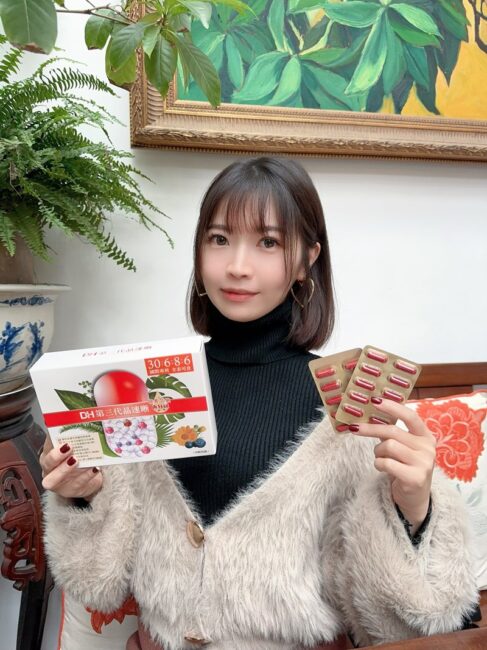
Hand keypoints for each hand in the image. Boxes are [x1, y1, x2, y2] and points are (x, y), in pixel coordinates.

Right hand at [39, 436, 102, 499]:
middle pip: (47, 463)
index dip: (52, 441)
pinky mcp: (71, 491)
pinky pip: (77, 484)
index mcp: (49, 454)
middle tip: (68, 447)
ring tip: (78, 460)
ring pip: (55, 479)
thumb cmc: (78, 459)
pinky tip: (94, 468)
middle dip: (56, 456)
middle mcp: (50, 469)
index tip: (61, 435)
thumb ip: (75, 435)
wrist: (88, 478)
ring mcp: (58, 482)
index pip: (48, 446)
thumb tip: (79, 420)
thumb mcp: (75, 447)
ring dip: (66, 468)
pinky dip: (86, 476)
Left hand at [349, 398, 435, 532]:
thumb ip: (392, 432)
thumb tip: (370, 412)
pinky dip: (379, 464)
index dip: (392, 407)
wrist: (415, 498)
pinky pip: (387, 463)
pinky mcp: (415, 478)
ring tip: (380, 458)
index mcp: (425, 436)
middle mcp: (427, 448)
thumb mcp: (403, 447)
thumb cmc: (405, 466)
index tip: (374, 400)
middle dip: (370, 429)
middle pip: (392, 431)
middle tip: (354, 428)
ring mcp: (424, 463)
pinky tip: (382, 468)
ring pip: (388, 446)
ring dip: (378, 452)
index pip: (410, 416)